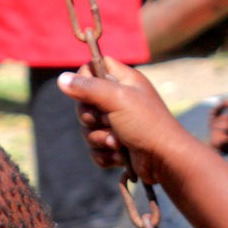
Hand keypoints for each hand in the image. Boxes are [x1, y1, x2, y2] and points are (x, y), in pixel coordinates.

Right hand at [58, 60, 191, 187]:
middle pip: (84, 101)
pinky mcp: (116, 145)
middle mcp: (119, 100)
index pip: (94, 66)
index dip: (86, 78)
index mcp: (124, 81)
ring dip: (99, 138)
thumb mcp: (117, 98)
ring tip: (118, 142)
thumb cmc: (146, 124)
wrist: (165, 160)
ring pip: (87, 128)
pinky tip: (119, 155)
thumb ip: (88, 87)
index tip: (92, 91)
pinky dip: (104, 154)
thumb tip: (62, 79)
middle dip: (91, 117)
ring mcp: (117, 123)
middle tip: (109, 121)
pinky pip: (94, 147)